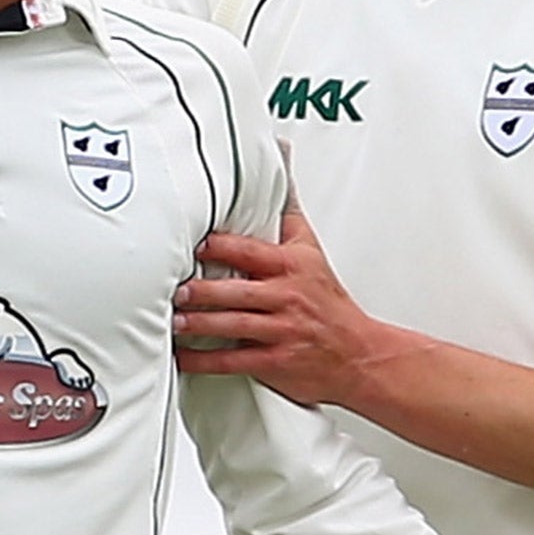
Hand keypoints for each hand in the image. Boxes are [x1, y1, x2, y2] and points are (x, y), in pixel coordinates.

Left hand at [171, 195, 368, 405]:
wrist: (358, 353)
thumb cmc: (328, 302)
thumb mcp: (312, 252)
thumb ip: (288, 216)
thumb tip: (279, 172)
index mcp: (291, 266)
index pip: (249, 252)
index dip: (219, 247)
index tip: (194, 245)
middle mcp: (285, 297)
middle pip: (237, 291)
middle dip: (203, 291)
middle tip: (176, 289)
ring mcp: (281, 331)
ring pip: (233, 325)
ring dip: (199, 324)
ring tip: (174, 320)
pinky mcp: (275, 362)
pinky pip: (234, 361)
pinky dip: (205, 361)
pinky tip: (184, 357)